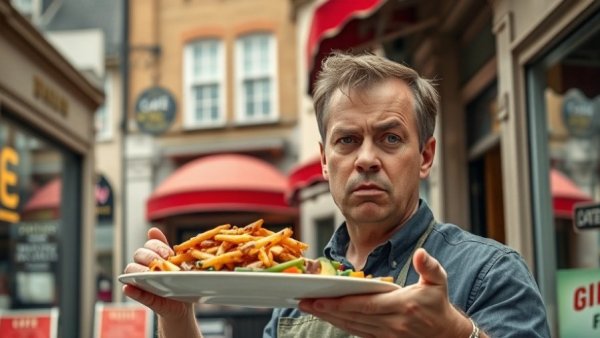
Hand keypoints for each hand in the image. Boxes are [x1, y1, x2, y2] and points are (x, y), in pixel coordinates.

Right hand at [123, 228, 191, 319]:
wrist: (187, 302)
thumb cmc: (182, 278)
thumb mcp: (179, 261)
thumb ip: (166, 247)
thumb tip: (152, 230)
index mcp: (155, 255)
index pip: (150, 244)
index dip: (158, 246)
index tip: (169, 254)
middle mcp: (146, 266)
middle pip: (139, 253)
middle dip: (151, 256)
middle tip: (165, 262)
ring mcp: (142, 281)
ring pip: (131, 270)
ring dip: (140, 270)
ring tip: (152, 273)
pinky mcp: (144, 297)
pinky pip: (134, 292)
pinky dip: (131, 290)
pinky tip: (129, 288)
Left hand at [298, 248, 473, 337]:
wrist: (447, 335)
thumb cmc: (438, 304)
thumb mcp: (439, 281)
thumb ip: (429, 266)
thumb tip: (421, 253)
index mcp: (402, 306)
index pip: (366, 305)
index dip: (341, 303)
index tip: (321, 298)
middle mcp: (392, 323)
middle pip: (353, 317)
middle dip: (326, 309)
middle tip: (303, 301)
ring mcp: (387, 335)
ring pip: (352, 326)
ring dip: (329, 318)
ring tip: (309, 307)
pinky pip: (358, 332)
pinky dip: (341, 325)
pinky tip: (327, 317)